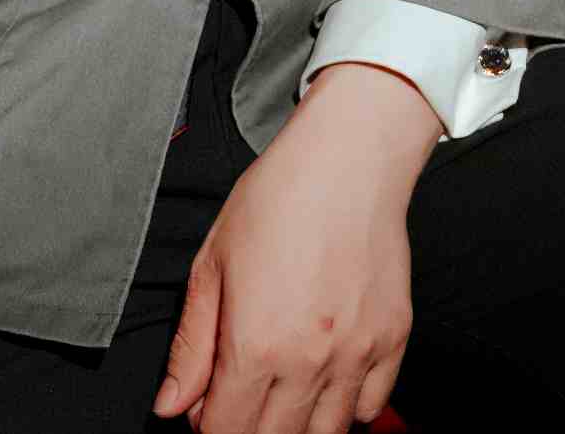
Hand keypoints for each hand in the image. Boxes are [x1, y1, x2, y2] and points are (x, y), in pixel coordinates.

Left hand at [153, 64, 437, 433]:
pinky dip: (348, 410)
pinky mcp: (393, 339)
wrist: (348, 158)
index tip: (207, 410)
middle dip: (248, 430)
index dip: (208, 429)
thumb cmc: (278, 198)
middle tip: (240, 399)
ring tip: (282, 393)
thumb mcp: (212, 266)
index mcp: (255, 346)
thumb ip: (192, 347)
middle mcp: (309, 361)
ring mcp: (357, 354)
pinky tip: (326, 384)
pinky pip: (372, 407)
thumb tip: (171, 407)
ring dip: (296, 427)